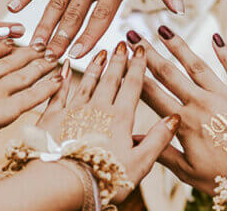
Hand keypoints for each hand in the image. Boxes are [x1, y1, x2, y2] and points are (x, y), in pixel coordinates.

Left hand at [36, 42, 179, 202]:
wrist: (63, 183)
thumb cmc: (103, 178)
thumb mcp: (140, 163)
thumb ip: (158, 139)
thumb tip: (174, 118)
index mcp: (120, 119)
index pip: (132, 86)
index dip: (138, 66)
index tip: (141, 49)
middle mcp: (98, 109)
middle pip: (110, 79)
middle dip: (118, 60)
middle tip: (121, 43)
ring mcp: (74, 111)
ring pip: (87, 82)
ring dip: (95, 66)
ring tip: (100, 52)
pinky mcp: (52, 118)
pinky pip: (58, 93)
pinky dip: (62, 78)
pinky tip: (63, 66)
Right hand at [126, 27, 226, 194]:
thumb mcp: (189, 172)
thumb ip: (162, 152)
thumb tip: (133, 142)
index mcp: (184, 122)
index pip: (152, 94)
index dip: (135, 76)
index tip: (122, 60)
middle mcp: (201, 103)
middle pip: (169, 73)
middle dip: (149, 53)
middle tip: (134, 35)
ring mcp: (225, 95)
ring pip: (197, 65)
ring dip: (179, 46)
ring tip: (164, 28)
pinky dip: (225, 52)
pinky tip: (215, 37)